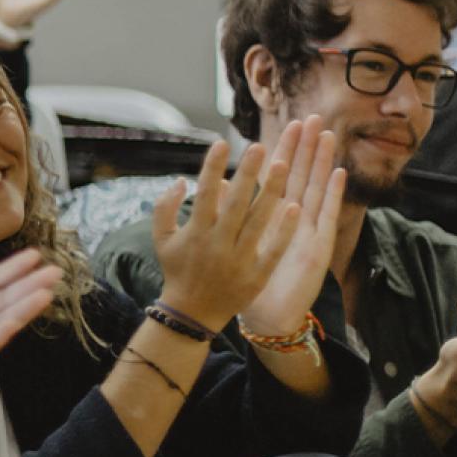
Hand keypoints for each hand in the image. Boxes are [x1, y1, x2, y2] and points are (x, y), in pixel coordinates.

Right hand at [151, 138, 298, 331]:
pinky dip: (283, 230)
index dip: (212, 167)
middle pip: (236, 202)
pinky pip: (272, 250)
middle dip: (247, 173)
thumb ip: (164, 207)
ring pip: (258, 221)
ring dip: (270, 192)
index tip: (222, 143)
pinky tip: (294, 207)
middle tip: (259, 146)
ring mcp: (238, 259)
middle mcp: (217, 243)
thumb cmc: (177, 270)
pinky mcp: (255, 275)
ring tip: (283, 164)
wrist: (191, 313)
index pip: (205, 192)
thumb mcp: (161, 239)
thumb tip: (180, 180)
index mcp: (195, 232)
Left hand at [238, 115, 346, 334]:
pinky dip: (333, 194)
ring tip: (326, 135)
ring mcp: (308, 230)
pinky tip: (338, 171)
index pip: (277, 176)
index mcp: (270, 217)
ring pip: (316, 188)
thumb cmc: (245, 282)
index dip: (283, 151)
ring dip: (321, 162)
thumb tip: (214, 183)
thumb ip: (224, 213)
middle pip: (300, 175)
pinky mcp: (319, 246)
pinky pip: (327, 216)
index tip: (286, 124)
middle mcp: (292, 219)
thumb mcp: (232, 244)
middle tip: (311, 117)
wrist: (266, 316)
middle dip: (305, 147)